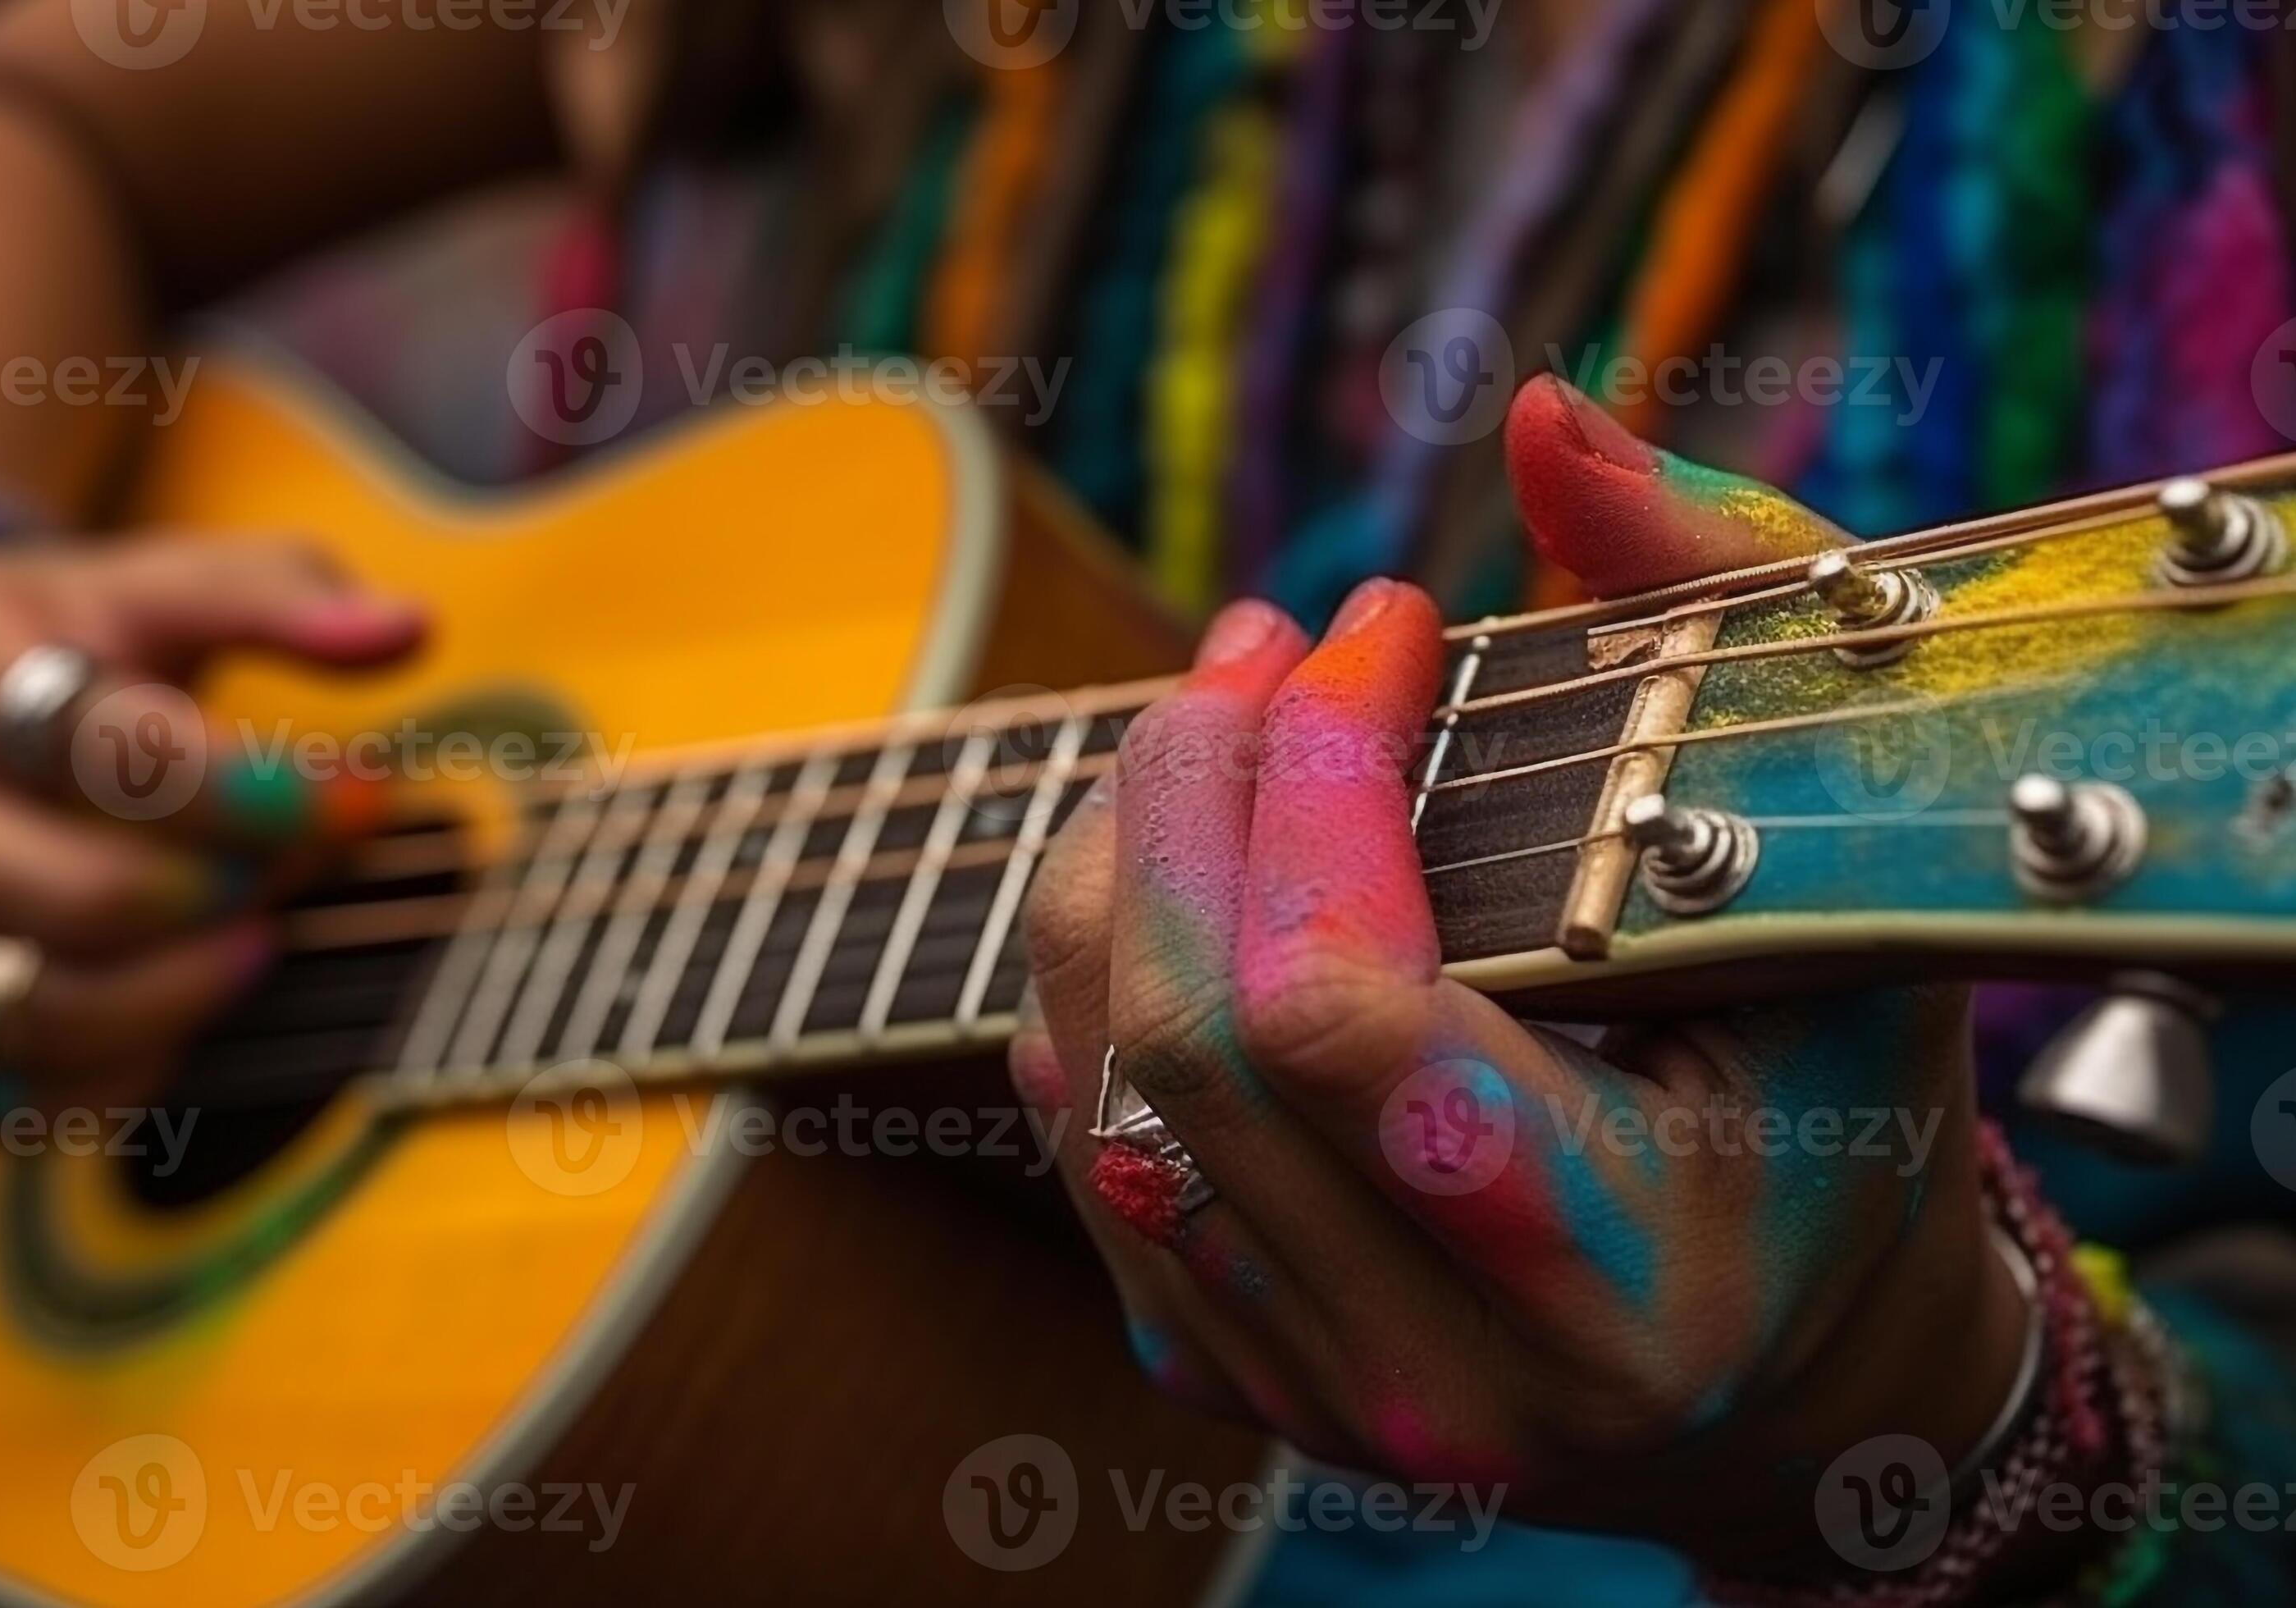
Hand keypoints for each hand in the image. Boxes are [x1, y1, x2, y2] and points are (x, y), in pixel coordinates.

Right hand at [0, 528, 423, 1105]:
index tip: (363, 793)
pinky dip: (119, 1072)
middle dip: (226, 895)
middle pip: (72, 894)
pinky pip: (2, 1097)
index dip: (250, 788)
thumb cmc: (63, 636)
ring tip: (263, 943)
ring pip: (34, 1009)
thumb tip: (410, 631)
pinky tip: (193, 1011)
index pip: (92, 742)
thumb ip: (285, 596)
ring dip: (184, 994)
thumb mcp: (161, 584)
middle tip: (304, 870)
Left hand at [1011, 379, 2027, 1566]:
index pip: (1338, 1010)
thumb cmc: (1846, 1097)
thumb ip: (1722, 621)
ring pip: (1094, 1074)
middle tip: (1262, 639)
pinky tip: (1174, 862)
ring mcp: (1302, 1391)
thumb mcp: (1851, 865)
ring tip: (1211, 720)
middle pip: (1184, 1031)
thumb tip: (1545, 424)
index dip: (1318, 773)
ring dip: (1122, 848)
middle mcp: (1433, 1378)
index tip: (1390, 622)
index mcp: (1612, 1282)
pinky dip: (1093, 961)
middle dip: (1194, 781)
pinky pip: (1075, 1131)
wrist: (1789, 1363)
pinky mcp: (1216, 1368)